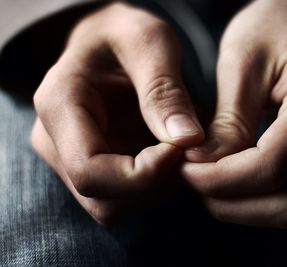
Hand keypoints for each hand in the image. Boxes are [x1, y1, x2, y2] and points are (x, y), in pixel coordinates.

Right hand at [31, 3, 203, 224]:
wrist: (108, 40)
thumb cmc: (124, 33)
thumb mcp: (149, 42)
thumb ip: (164, 90)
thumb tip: (187, 142)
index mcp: (59, 106)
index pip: (90, 171)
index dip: (142, 175)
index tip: (181, 149)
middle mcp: (56, 141)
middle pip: (104, 199)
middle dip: (154, 184)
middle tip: (184, 147)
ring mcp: (72, 157)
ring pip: (115, 206)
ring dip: (158, 187)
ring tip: (178, 146)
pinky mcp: (94, 165)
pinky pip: (125, 197)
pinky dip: (155, 184)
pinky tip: (168, 152)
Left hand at [183, 0, 286, 227]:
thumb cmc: (274, 29)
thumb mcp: (241, 63)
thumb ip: (227, 121)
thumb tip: (202, 167)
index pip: (271, 166)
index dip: (220, 179)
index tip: (183, 169)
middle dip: (230, 200)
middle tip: (191, 178)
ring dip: (241, 205)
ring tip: (206, 179)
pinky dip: (252, 199)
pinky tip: (226, 177)